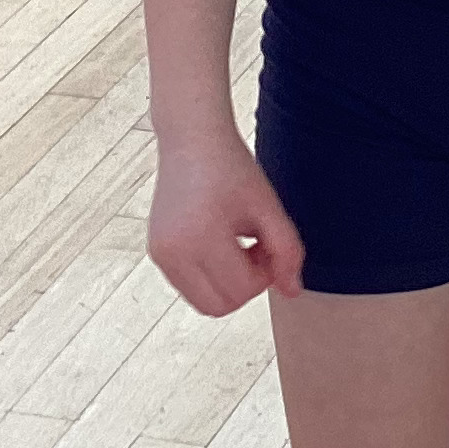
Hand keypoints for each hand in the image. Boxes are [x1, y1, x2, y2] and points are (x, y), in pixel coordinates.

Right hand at [147, 131, 303, 315]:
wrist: (192, 140)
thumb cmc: (232, 169)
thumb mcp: (268, 207)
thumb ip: (287, 251)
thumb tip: (292, 292)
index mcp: (200, 236)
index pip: (241, 290)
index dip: (265, 275)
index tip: (269, 245)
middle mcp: (172, 251)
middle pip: (218, 307)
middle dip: (246, 286)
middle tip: (256, 250)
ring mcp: (159, 254)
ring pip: (203, 302)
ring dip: (228, 285)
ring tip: (238, 246)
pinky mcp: (156, 252)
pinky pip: (190, 287)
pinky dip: (212, 278)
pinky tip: (222, 245)